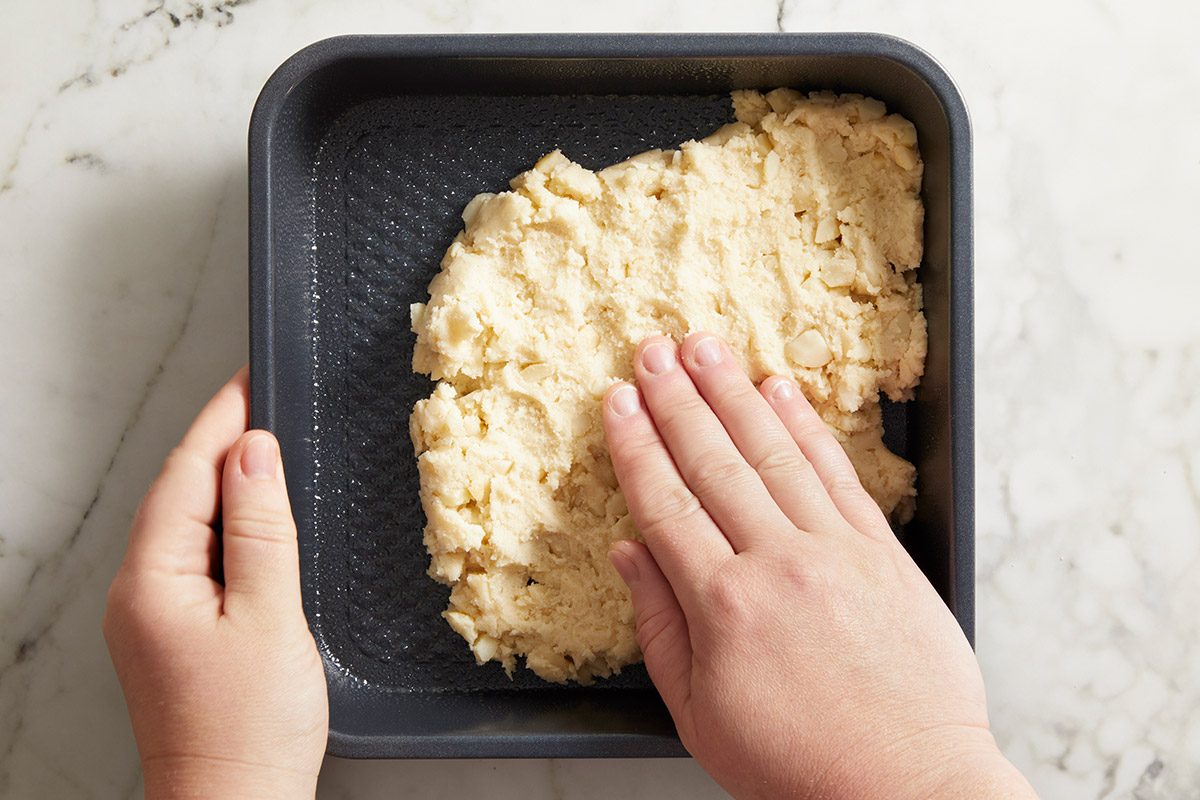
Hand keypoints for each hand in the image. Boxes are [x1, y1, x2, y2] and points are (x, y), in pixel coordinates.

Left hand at [103, 368, 327, 798]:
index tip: (248, 378)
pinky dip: (233, 533)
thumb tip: (254, 453)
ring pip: (190, 528)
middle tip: (267, 405)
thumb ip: (262, 528)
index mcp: (151, 581)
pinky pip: (199, 562)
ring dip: (231, 489)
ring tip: (274, 457)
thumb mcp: (269, 615)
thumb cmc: (249, 730)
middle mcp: (138, 594)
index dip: (220, 421)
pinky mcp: (175, 637)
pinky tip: (265, 530)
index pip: (185, 475)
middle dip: (223, 447)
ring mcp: (153, 618)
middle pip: (180, 496)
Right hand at [603, 335, 1035, 799]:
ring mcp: (837, 551)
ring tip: (706, 348)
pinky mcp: (883, 553)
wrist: (907, 786)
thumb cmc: (797, 765)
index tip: (618, 400)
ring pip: (774, 453)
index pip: (666, 503)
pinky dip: (807, 428)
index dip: (637, 445)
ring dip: (735, 393)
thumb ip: (659, 625)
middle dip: (677, 399)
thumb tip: (629, 553)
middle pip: (715, 462)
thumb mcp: (699, 713)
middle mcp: (779, 564)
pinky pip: (837, 474)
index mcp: (723, 606)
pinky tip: (782, 392)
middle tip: (653, 349)